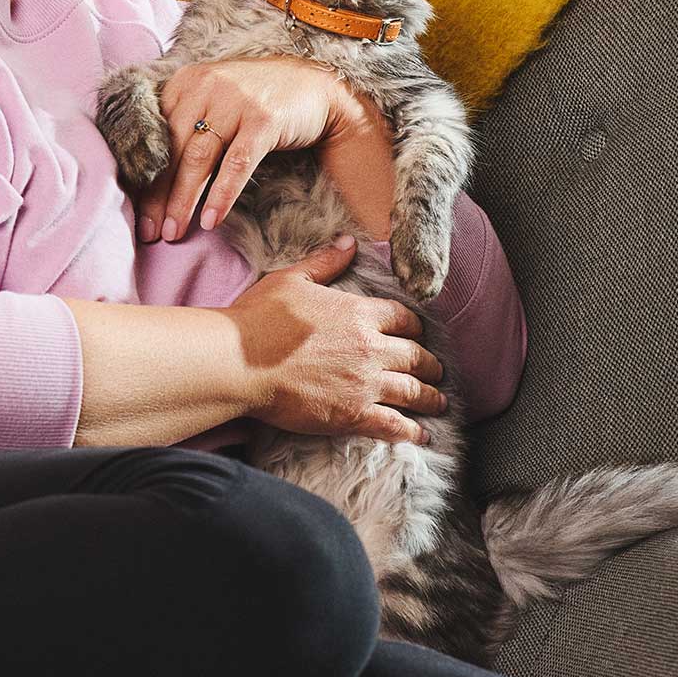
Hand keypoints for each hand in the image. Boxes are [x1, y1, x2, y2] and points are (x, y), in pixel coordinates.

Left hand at [137, 55, 371, 241]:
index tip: (136, 213)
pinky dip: (221, 194)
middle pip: (172, 149)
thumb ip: (184, 122)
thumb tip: (151, 176)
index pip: (154, 134)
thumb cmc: (256, 100)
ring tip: (174, 232)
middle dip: (158, 196)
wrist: (315, 87)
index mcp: (187, 81)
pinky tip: (210, 220)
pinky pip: (236, 164)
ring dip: (183, 200)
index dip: (141, 176)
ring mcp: (235, 101)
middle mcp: (206, 85)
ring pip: (199, 158)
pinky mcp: (263, 120)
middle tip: (150, 232)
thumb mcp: (214, 99)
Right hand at [228, 235, 445, 444]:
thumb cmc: (259, 318)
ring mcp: (364, 384)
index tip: (418, 334)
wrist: (238, 362)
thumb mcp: (292, 279)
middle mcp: (369, 348)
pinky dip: (411, 430)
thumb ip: (325, 262)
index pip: (402, 318)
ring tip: (439, 402)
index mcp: (358, 313)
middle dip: (430, 364)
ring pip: (412, 391)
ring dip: (430, 397)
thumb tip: (348, 241)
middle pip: (415, 356)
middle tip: (437, 371)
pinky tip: (422, 435)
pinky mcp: (352, 414)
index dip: (414, 327)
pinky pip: (393, 424)